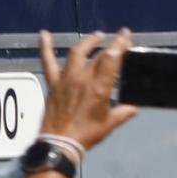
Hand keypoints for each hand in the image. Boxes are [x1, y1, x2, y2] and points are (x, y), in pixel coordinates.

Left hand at [38, 30, 138, 151]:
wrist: (60, 143)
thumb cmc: (87, 134)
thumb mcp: (110, 123)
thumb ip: (124, 112)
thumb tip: (133, 108)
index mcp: (99, 88)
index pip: (111, 59)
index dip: (120, 44)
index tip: (125, 35)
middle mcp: (82, 79)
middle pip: (98, 55)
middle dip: (110, 44)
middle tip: (118, 38)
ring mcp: (66, 79)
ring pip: (76, 53)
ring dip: (87, 41)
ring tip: (96, 35)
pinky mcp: (53, 83)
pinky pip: (48, 62)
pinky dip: (45, 47)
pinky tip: (44, 34)